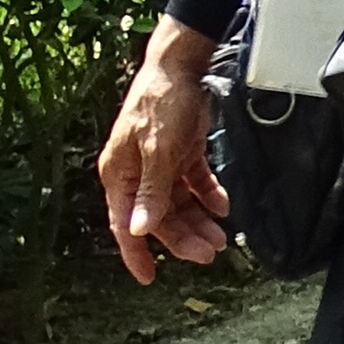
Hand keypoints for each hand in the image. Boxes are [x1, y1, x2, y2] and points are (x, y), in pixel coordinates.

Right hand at [98, 20, 229, 283]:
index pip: (125, 224)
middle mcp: (136, 173)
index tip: (148, 278)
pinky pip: (194, 183)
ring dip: (199, 220)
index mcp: (120, 174)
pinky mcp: (181, 152)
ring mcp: (159, 163)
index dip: (135, 254)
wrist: (182, 64)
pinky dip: (208, 195)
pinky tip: (223, 206)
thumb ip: (152, 191)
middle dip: (183, 237)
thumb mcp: (158, 148)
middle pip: (158, 217)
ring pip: (179, 203)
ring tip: (223, 236)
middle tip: (211, 253)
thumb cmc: (161, 102)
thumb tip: (139, 230)